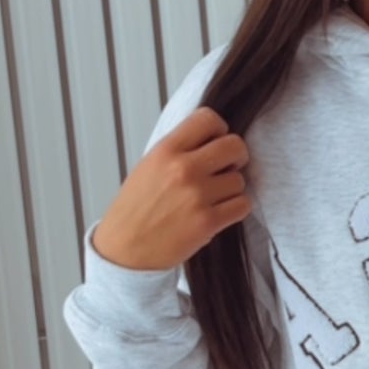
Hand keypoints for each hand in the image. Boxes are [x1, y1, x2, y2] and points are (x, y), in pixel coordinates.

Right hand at [93, 107, 252, 271]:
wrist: (125, 250)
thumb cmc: (136, 208)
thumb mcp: (149, 166)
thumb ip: (180, 149)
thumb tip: (213, 139)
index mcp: (166, 150)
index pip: (208, 119)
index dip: (219, 129)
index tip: (216, 141)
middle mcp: (183, 169)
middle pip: (234, 145)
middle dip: (236, 156)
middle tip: (227, 167)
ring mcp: (197, 196)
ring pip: (240, 180)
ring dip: (232, 188)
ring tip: (213, 197)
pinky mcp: (208, 222)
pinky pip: (242, 205)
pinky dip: (236, 208)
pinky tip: (219, 212)